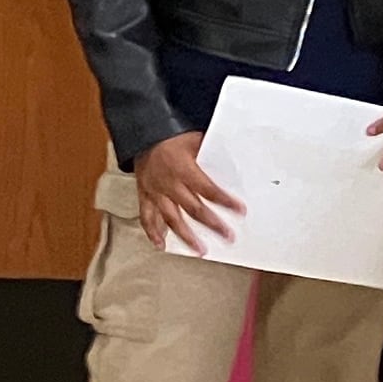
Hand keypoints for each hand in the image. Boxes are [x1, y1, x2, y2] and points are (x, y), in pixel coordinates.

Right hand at [135, 132, 241, 251]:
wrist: (142, 131)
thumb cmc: (171, 135)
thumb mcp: (195, 139)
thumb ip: (211, 153)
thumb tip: (234, 159)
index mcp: (183, 168)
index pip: (208, 189)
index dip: (225, 201)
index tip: (239, 210)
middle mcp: (169, 183)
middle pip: (193, 208)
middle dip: (212, 224)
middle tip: (227, 236)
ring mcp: (155, 192)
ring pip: (171, 219)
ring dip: (186, 236)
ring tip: (199, 250)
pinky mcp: (144, 195)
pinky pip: (147, 217)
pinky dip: (153, 233)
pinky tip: (162, 245)